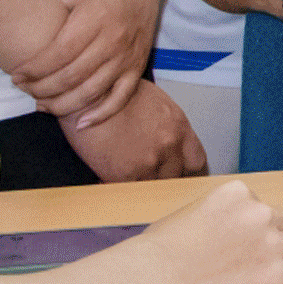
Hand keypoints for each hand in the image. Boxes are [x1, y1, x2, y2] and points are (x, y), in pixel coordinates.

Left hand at [15, 0, 161, 120]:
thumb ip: (43, 3)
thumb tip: (10, 15)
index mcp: (93, 18)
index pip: (59, 53)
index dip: (35, 70)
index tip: (16, 75)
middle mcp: (112, 39)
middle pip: (72, 76)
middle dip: (43, 89)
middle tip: (25, 90)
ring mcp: (126, 56)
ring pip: (93, 91)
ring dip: (64, 105)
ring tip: (42, 105)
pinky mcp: (137, 66)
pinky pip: (121, 97)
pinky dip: (101, 114)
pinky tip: (81, 123)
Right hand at [63, 81, 205, 180]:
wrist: (87, 95)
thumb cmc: (114, 91)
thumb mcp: (154, 101)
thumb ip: (166, 126)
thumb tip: (164, 142)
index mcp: (179, 126)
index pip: (195, 160)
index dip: (182, 167)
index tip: (174, 169)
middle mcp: (169, 146)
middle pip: (175, 177)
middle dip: (159, 176)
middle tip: (143, 172)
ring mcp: (148, 163)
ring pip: (152, 188)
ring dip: (139, 183)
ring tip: (123, 174)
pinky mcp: (124, 175)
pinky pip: (126, 192)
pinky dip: (116, 187)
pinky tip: (105, 177)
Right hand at [141, 179, 282, 283]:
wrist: (159, 274)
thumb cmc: (163, 247)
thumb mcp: (192, 210)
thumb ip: (221, 213)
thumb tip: (229, 226)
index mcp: (239, 192)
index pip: (262, 205)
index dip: (251, 225)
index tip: (238, 240)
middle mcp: (259, 212)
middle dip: (272, 237)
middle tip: (251, 256)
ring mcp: (269, 242)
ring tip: (262, 270)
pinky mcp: (273, 273)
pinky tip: (276, 280)